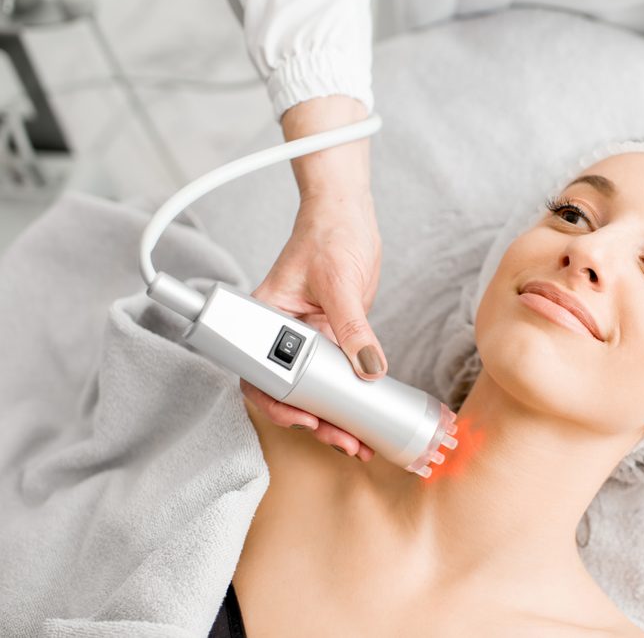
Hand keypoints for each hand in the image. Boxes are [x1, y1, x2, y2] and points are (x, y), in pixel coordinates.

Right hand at [240, 95, 385, 460]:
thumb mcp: (340, 282)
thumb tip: (368, 369)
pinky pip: (335, 376)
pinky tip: (364, 420)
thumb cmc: (329, 234)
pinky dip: (348, 399)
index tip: (306, 421)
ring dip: (333, 418)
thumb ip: (353, 327)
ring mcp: (306, 339)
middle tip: (344, 442)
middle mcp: (281, 334)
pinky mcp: (331, 337)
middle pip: (287, 392)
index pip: (259, 374)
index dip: (279, 405)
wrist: (348, 215)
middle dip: (313, 423)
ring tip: (357, 443)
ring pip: (313, 390)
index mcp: (265, 319)